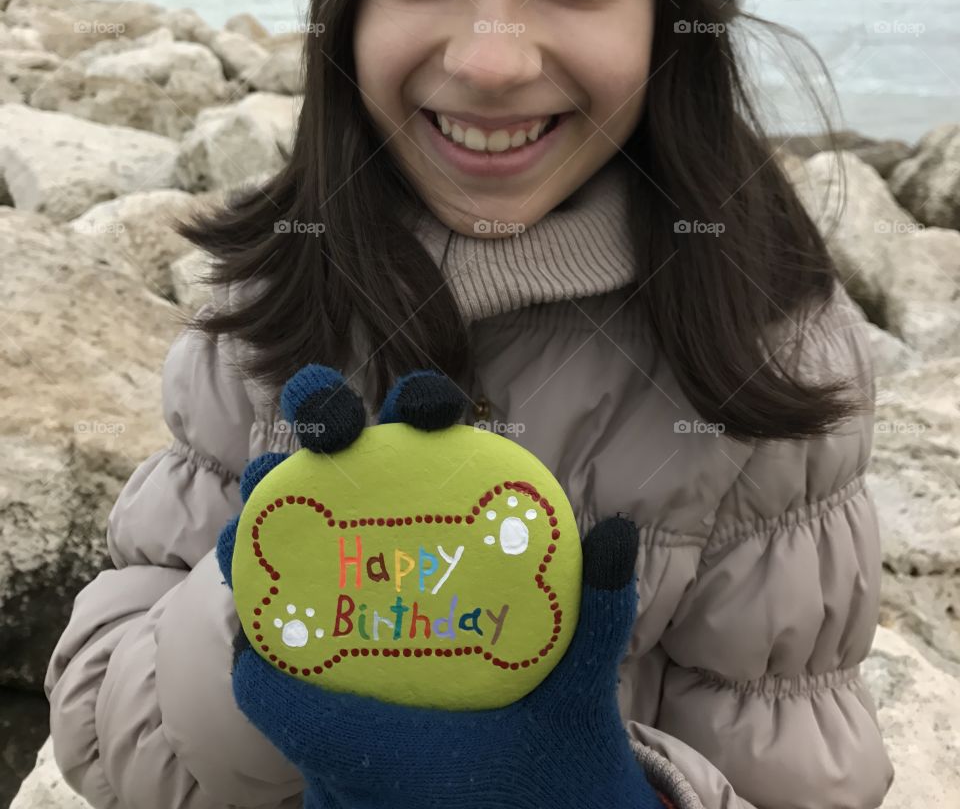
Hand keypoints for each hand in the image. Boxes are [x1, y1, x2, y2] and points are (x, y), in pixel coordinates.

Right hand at [217, 366, 663, 808]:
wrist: (490, 787)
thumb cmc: (528, 706)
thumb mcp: (569, 662)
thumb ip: (593, 608)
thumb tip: (615, 537)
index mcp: (448, 506)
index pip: (431, 434)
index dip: (424, 404)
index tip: (434, 412)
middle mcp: (383, 521)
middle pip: (348, 446)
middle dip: (328, 409)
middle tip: (334, 422)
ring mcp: (333, 567)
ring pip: (289, 501)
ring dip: (272, 479)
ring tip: (269, 480)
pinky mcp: (296, 623)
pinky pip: (261, 582)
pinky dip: (245, 559)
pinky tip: (242, 552)